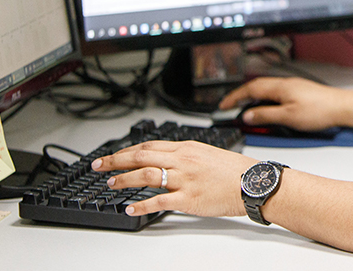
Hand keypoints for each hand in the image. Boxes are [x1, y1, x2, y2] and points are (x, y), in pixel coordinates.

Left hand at [92, 141, 257, 216]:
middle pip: (141, 156)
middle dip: (116, 160)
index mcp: (186, 147)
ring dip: (124, 179)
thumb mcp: (207, 153)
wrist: (253, 183)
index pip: (149, 145)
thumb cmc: (234, 170)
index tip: (113, 155)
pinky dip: (140, 205)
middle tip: (98, 166)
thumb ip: (185, 156)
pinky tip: (130, 208)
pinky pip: (158, 201)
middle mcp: (182, 160)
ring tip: (110, 184)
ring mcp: (184, 179)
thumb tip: (166, 160)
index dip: (127, 150)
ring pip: (146, 174)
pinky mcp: (188, 199)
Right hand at [219, 77, 344, 131]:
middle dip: (241, 96)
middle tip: (230, 106)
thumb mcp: (288, 117)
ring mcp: (293, 86)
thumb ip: (266, 116)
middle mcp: (285, 83)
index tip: (223, 106)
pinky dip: (266, 99)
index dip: (234, 97)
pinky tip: (268, 108)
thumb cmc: (320, 110)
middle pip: (257, 86)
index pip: (250, 89)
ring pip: (266, 89)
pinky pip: (276, 92)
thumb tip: (248, 116)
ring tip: (246, 109)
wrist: (342, 107)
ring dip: (254, 97)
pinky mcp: (300, 92)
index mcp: (279, 87)